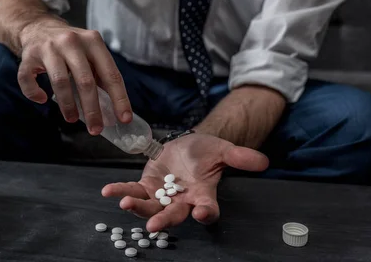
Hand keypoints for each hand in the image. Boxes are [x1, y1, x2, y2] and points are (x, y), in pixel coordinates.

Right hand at [17, 20, 131, 133]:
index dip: (119, 98)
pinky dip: (34, 93)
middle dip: (92, 109)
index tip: (124, 118)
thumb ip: (101, 74)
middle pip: (85, 80)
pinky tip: (43, 99)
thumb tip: (114, 108)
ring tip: (72, 119)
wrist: (38, 26)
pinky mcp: (28, 55)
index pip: (110, 74)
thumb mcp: (90, 52)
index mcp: (93, 41)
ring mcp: (49, 47)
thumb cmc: (70, 46)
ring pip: (60, 82)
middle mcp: (71, 41)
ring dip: (68, 105)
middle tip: (96, 128)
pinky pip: (28, 79)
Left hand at [102, 133, 268, 231]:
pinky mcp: (147, 186)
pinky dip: (120, 192)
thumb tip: (262, 161)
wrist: (188, 145)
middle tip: (153, 226)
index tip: (203, 213)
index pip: (208, 209)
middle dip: (163, 221)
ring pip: (150, 207)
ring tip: (125, 205)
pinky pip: (133, 192)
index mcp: (203, 195)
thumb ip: (239, 157)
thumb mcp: (223, 149)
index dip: (206, 213)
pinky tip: (108, 191)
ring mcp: (162, 196)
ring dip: (137, 208)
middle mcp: (182, 201)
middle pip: (174, 215)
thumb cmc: (206, 151)